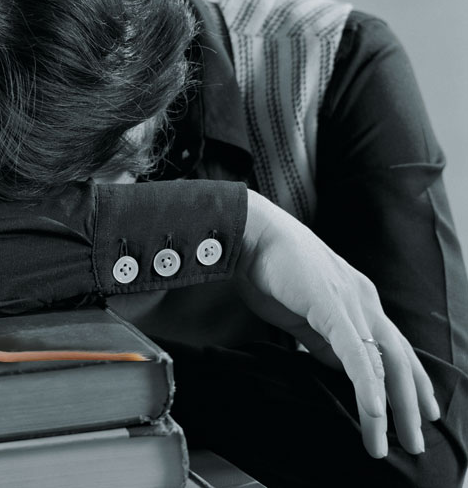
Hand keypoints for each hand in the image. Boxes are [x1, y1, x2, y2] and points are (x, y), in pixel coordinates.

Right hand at [237, 190, 440, 457]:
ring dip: (396, 405)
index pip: (393, 347)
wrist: (253, 232)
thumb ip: (322, 338)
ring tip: (400, 439)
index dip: (409, 381)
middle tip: (416, 439)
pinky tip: (373, 413)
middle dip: (412, 402)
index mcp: (358, 299)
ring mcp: (351, 303)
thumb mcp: (302, 310)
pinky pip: (356, 354)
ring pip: (387, 361)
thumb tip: (338, 366)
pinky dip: (368, 385)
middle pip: (400, 359)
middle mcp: (365, 300)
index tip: (418, 411)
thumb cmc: (270, 267)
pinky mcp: (332, 307)